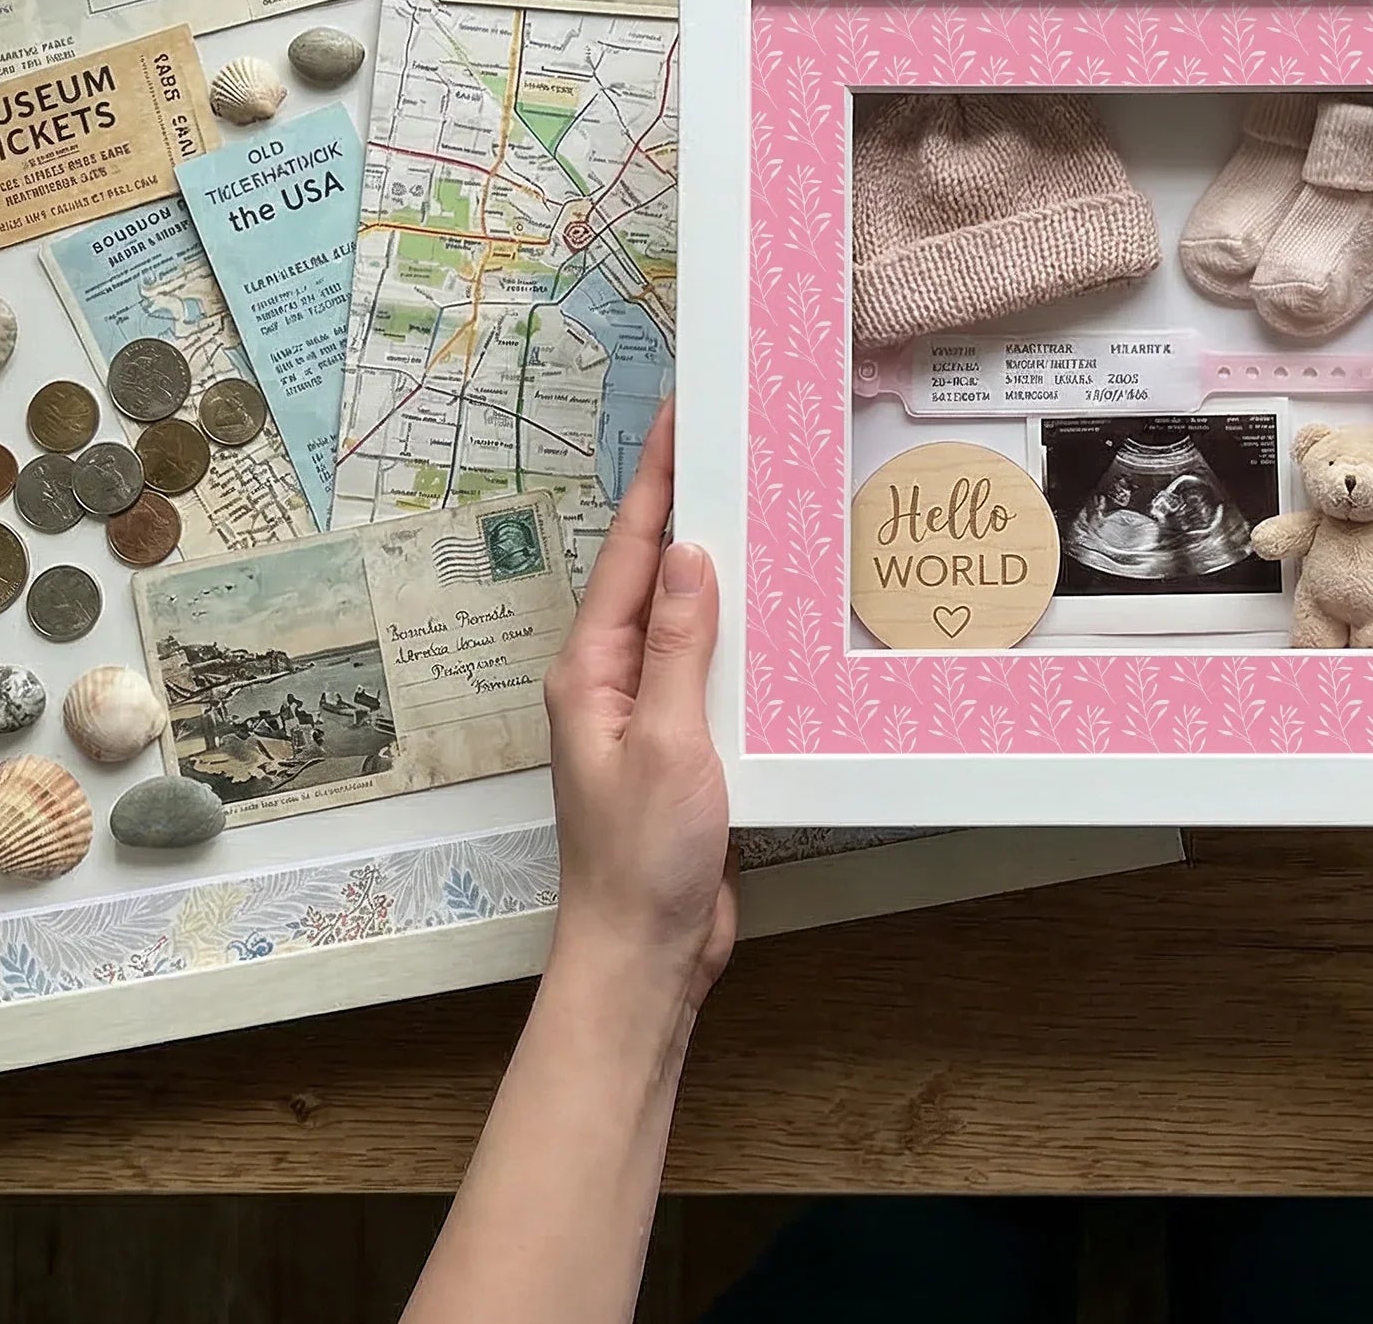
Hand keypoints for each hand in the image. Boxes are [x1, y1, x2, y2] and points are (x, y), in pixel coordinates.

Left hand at [540, 401, 735, 1010]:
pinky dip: (744, 631)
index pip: (632, 553)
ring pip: (690, 619)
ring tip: (765, 502)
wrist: (644, 956)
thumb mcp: (666, 744)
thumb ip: (679, 648)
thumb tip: (690, 555)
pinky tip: (780, 613)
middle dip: (692, 505)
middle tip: (734, 438)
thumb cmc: (641, 861)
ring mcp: (649, 714)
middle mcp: (613, 682)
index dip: (659, 481)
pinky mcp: (686, 747)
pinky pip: (714, 668)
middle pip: (658, 574)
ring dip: (724, 565)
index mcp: (592, 670)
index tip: (682, 416)